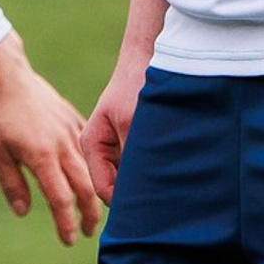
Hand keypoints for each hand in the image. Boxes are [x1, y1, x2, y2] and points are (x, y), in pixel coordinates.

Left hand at [0, 33, 101, 243]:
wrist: (6, 75)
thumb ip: (11, 183)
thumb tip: (23, 213)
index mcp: (42, 157)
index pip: (60, 199)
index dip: (66, 223)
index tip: (68, 239)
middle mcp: (62, 146)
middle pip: (85, 188)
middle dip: (89, 213)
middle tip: (88, 231)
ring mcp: (71, 131)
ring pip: (91, 168)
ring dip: (94, 191)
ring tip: (93, 207)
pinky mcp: (73, 119)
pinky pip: (89, 146)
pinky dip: (94, 164)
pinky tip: (93, 173)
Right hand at [81, 0, 165, 205]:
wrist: (149, 58)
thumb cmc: (137, 87)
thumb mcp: (132, 124)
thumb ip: (130, 158)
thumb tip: (135, 193)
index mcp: (91, 145)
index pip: (104, 189)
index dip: (126, 202)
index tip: (152, 205)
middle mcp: (101, 149)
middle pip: (116, 187)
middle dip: (137, 193)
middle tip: (166, 197)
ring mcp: (116, 147)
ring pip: (130, 178)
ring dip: (148, 180)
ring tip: (171, 178)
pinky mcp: (132, 144)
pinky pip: (141, 166)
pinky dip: (154, 168)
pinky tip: (172, 166)